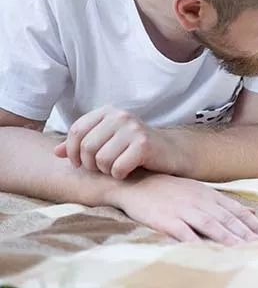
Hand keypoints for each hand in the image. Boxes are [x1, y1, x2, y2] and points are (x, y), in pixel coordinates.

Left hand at [54, 106, 174, 178]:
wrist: (171, 152)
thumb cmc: (135, 148)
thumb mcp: (107, 142)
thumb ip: (82, 144)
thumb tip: (56, 152)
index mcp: (109, 111)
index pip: (76, 130)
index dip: (73, 151)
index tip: (79, 163)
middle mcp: (121, 116)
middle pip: (87, 146)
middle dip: (90, 165)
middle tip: (101, 169)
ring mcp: (133, 129)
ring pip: (101, 159)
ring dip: (106, 171)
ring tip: (116, 168)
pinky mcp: (144, 144)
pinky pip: (117, 168)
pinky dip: (120, 175)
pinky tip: (128, 171)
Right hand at [107, 172, 257, 244]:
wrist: (136, 182)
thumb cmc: (169, 189)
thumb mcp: (200, 191)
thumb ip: (224, 203)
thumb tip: (250, 210)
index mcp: (209, 195)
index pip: (236, 210)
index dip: (253, 224)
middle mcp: (200, 200)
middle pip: (227, 219)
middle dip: (246, 233)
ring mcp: (183, 209)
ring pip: (210, 224)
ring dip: (227, 237)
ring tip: (242, 250)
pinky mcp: (166, 218)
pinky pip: (183, 232)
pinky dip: (195, 241)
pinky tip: (206, 251)